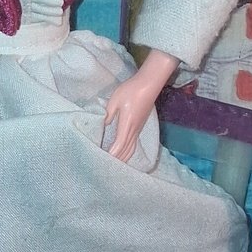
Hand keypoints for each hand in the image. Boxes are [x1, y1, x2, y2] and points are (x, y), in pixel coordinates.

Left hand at [101, 48, 177, 162]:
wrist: (149, 83)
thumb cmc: (131, 90)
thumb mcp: (115, 101)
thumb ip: (108, 115)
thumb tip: (103, 126)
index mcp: (127, 125)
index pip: (119, 146)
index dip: (111, 155)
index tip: (102, 161)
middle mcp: (134, 130)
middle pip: (126, 151)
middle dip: (117, 161)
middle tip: (105, 168)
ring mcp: (138, 129)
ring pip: (131, 149)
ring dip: (123, 158)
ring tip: (114, 166)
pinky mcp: (140, 126)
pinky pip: (133, 144)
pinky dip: (127, 152)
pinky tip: (123, 153)